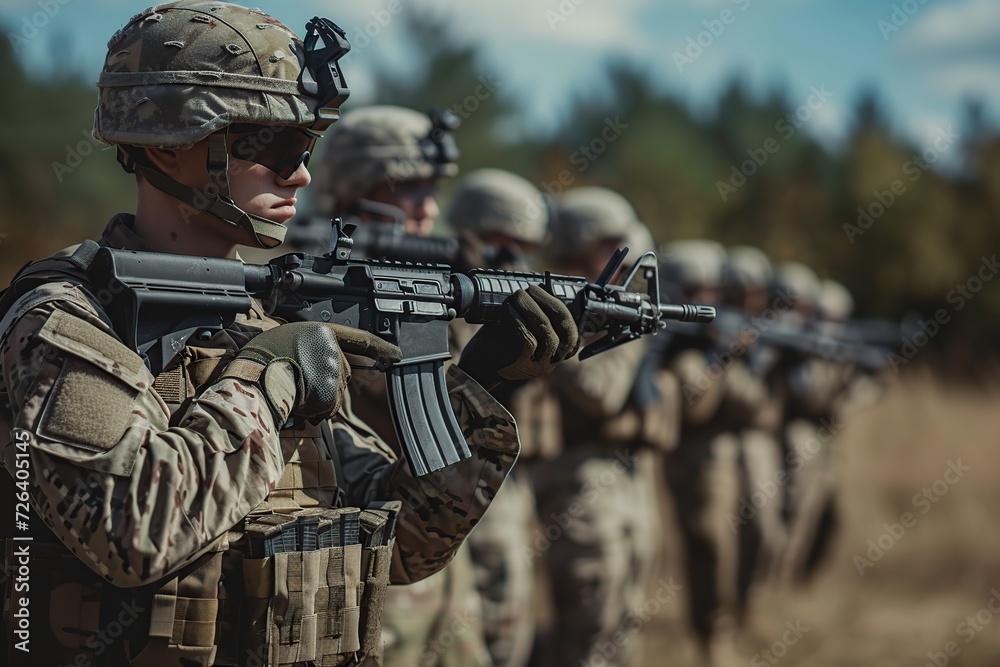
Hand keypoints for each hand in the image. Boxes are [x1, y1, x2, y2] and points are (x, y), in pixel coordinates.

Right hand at [222, 322, 400, 421]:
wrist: (251, 380)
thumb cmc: (261, 360)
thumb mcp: (289, 338)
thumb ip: (313, 344)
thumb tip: (329, 360)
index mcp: (323, 331)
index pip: (361, 339)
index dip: (382, 348)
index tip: (398, 354)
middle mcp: (332, 349)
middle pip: (342, 373)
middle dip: (325, 383)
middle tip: (296, 380)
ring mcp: (332, 370)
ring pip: (335, 393)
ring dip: (318, 399)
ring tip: (292, 390)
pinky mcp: (329, 392)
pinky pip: (328, 408)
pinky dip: (315, 411)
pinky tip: (297, 403)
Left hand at [459, 285, 579, 391]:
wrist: (476, 371)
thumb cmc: (497, 348)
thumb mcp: (521, 336)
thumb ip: (535, 321)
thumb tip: (545, 291)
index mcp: (554, 356)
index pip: (572, 330)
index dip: (563, 309)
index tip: (548, 293)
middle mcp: (549, 362)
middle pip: (563, 326)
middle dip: (548, 302)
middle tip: (533, 289)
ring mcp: (536, 364)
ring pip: (545, 328)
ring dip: (531, 306)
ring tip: (518, 294)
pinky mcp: (520, 361)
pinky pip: (527, 335)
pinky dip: (518, 316)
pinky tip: (508, 307)